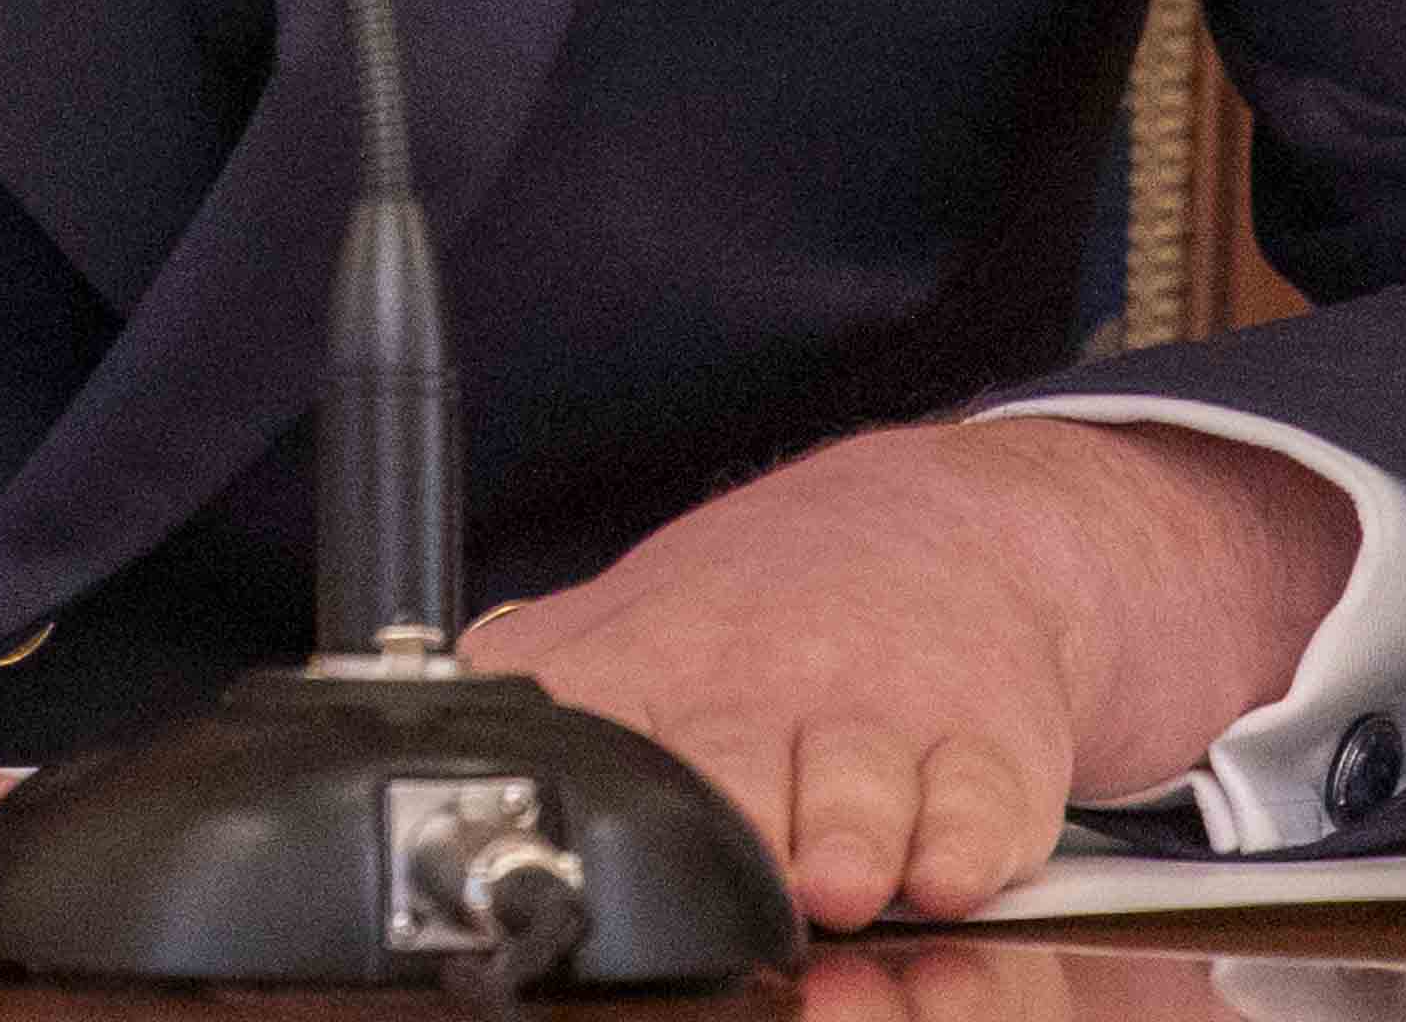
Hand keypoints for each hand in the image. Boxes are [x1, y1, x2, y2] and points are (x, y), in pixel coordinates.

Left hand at [461, 419, 1352, 927]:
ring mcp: (885, 725)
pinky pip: (984, 816)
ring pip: (862, 807)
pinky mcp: (991, 752)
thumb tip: (413, 742)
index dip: (592, 815)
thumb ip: (528, 683)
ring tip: (838, 877)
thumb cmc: (761, 611)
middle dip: (733, 846)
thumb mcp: (623, 624)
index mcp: (658, 676)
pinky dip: (966, 848)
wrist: (938, 527)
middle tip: (739, 878)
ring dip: (851, 849)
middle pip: (732, 792)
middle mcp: (769, 697)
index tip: (563, 866)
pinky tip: (942, 863)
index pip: (601, 752)